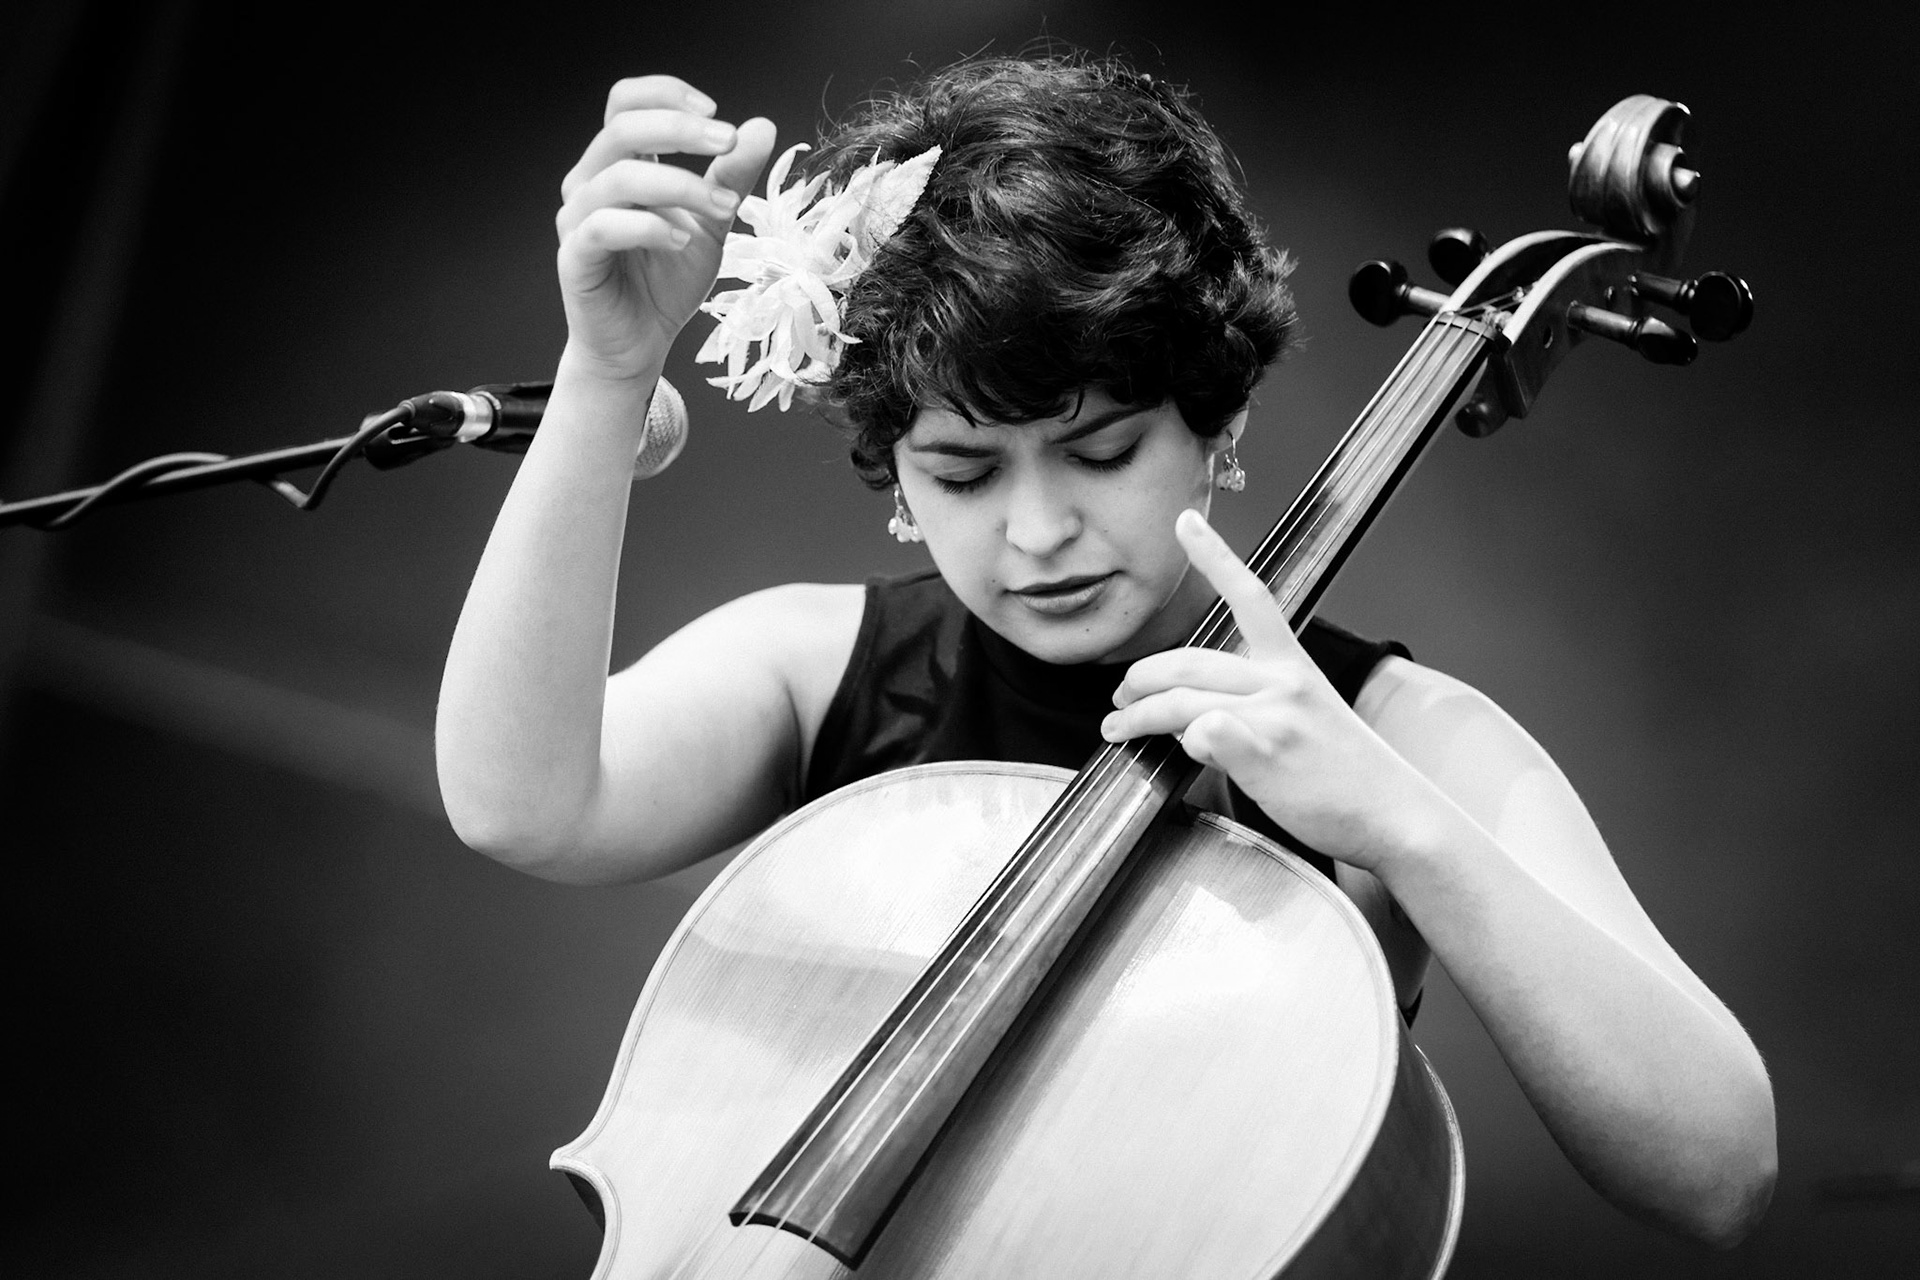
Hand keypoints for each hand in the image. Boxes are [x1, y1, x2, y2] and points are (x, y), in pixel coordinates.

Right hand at [554, 76, 776, 380]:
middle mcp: (590, 182)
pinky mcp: (574, 258)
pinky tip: (681, 240)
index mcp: (618, 164)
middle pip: (622, 128)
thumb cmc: (666, 281)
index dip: (666, 95)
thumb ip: (731, 175)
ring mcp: (577, 219)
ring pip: (619, 177)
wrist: (641, 344)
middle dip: (681, 129)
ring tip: (725, 208)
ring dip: (681, 186)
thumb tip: (762, 126)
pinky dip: (648, 227)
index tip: (718, 114)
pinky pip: (602, 227)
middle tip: (729, 142)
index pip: (626, 103)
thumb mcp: (712, 222)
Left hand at [1100, 509, 1447, 871]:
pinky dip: (1184, 744)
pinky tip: (1185, 756)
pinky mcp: (1264, 752)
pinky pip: (1201, 733)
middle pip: (1187, 662)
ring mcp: (1274, 715)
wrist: (1393, 813)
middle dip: (1141, 679)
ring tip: (1119, 730)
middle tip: (1119, 699)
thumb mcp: (1308, 717)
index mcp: (1293, 664)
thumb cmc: (1349, 774)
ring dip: (1138, 716)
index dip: (1213, 555)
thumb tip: (1196, 720)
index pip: (1250, 596)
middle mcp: (1282, 680)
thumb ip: (1254, 706)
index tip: (1184, 522)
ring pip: (1180, 700)